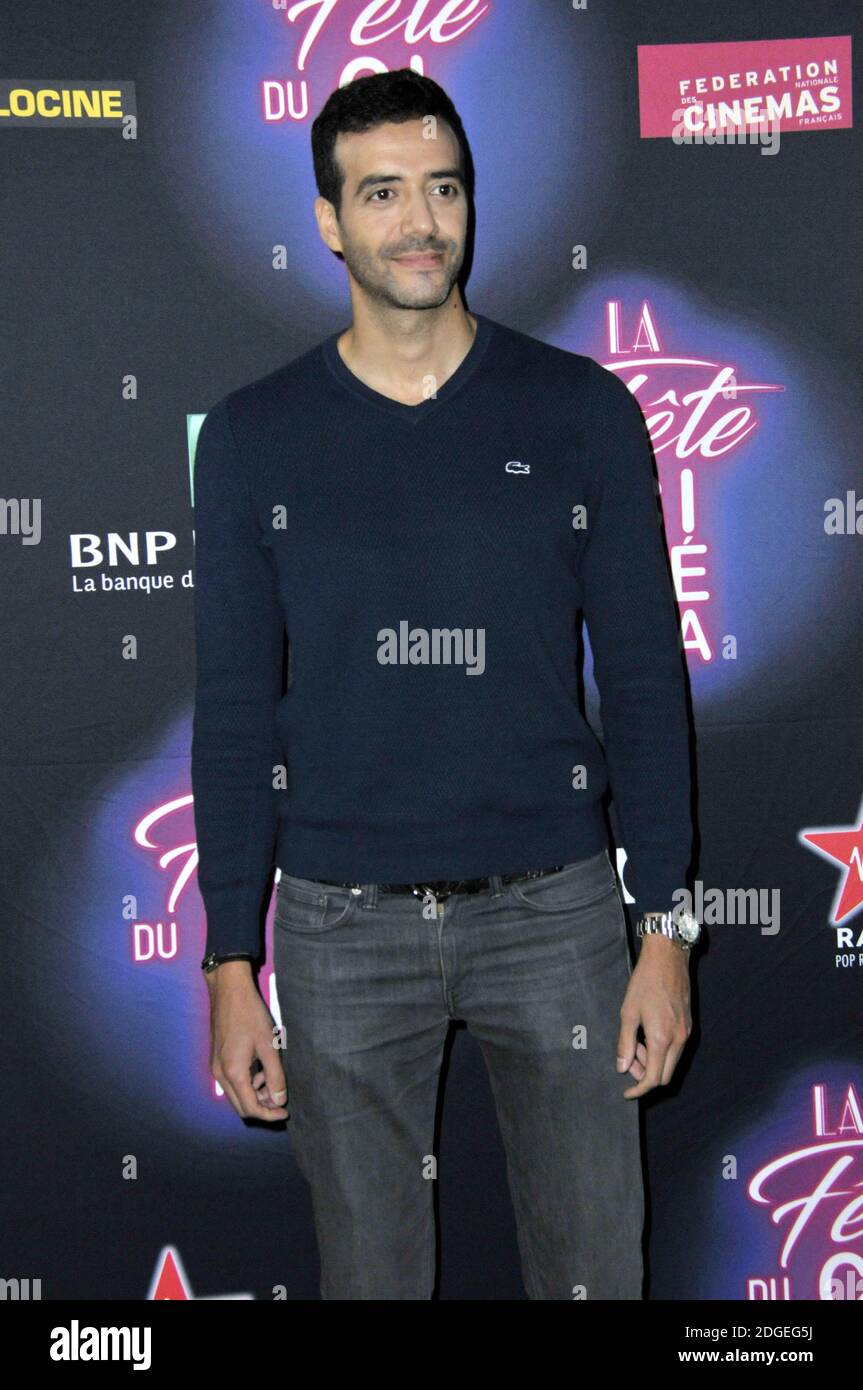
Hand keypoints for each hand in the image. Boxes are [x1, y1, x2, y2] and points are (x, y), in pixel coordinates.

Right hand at [206, 960, 288, 1120]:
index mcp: (233, 1073)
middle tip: (280, 1100)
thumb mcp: (269, 1046)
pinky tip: (260, 1070)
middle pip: (241, 1106)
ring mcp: (216, 1067)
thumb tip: (279, 1100)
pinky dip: (247, 1083)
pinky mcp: (217, 1059)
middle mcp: (220, 1074)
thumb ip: (275, 1076)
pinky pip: (232, 1082)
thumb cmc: (251, 1015)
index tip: (285, 1113)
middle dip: (262, 1107)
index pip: (251, 1108)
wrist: (229, 991)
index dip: (269, 1115)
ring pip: (236, 1094)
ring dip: (255, 1094)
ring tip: (272, 1080)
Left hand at [616, 935, 691, 1097]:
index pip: (653, 1078)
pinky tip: (647, 1037)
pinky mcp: (688, 1025)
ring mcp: (686, 1033)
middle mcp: (679, 1040)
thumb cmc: (645, 982)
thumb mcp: (628, 1012)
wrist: (668, 958)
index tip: (627, 1093)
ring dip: (654, 1063)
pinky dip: (662, 1052)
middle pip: (665, 1076)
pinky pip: (676, 1049)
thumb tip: (622, 1067)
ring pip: (671, 1063)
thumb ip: (625, 1043)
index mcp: (662, 1039)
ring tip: (636, 1045)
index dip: (639, 1089)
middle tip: (628, 1063)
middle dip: (645, 1076)